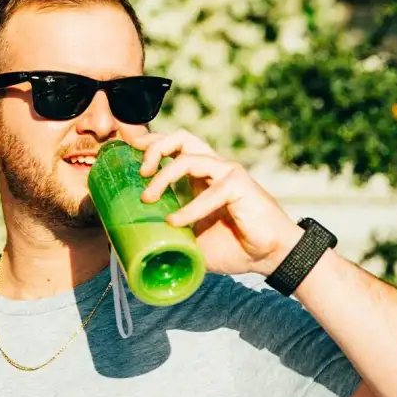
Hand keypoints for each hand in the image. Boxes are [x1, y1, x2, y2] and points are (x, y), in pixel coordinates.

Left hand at [130, 130, 302, 276]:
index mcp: (200, 176)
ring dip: (164, 176)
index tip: (127, 153)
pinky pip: (211, 191)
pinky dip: (190, 207)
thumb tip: (136, 246)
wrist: (269, 258)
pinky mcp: (240, 186)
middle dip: (155, 147)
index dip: (150, 144)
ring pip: (190, 158)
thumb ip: (169, 236)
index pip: (173, 147)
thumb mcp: (191, 241)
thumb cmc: (232, 247)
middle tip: (141, 172)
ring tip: (148, 199)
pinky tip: (176, 222)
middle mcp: (212, 169)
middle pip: (181, 138)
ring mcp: (227, 174)